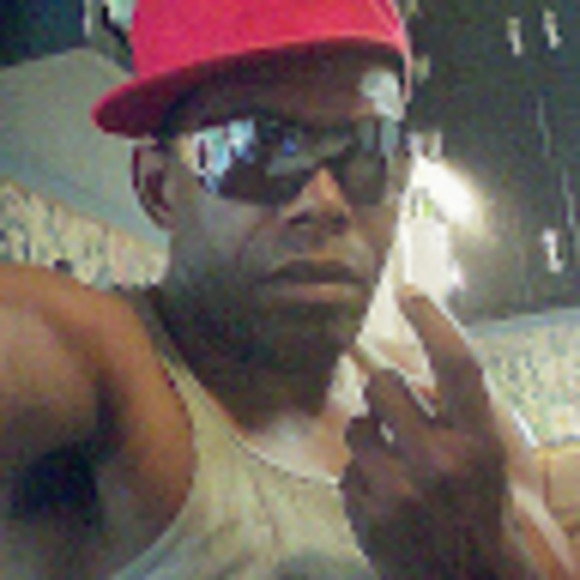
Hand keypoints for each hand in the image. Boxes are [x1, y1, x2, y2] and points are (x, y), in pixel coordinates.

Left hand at [341, 289, 527, 577]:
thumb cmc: (479, 509)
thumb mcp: (485, 457)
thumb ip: (454, 410)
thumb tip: (410, 368)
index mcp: (478, 441)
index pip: (456, 365)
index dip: (432, 321)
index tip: (408, 291)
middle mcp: (441, 462)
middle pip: (383, 385)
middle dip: (383, 394)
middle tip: (398, 420)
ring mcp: (401, 491)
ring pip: (356, 426)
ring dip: (369, 439)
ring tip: (395, 469)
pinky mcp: (368, 514)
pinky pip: (347, 469)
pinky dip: (362, 478)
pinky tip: (387, 502)